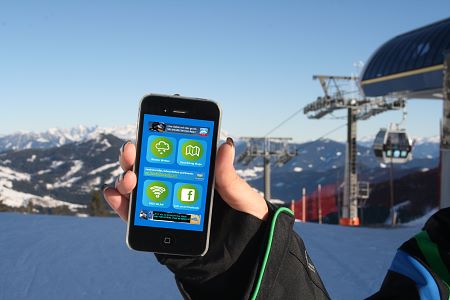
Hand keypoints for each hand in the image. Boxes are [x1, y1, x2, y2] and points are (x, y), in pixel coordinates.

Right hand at [103, 138, 268, 221]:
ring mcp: (164, 208)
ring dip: (126, 179)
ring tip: (130, 177)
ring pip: (136, 189)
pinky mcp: (156, 227)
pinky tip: (114, 195)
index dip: (158, 141)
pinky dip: (119, 205)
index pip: (173, 155)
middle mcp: (175, 190)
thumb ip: (228, 176)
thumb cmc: (246, 223)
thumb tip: (225, 144)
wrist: (244, 258)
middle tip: (131, 150)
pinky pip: (133, 217)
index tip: (150, 127)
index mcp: (195, 177)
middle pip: (148, 168)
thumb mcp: (241, 197)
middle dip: (135, 156)